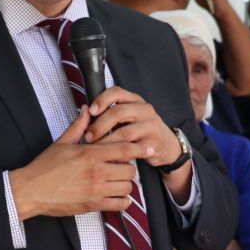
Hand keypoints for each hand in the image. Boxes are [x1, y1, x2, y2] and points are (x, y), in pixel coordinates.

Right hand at [9, 106, 156, 219]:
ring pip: (127, 187)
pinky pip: (120, 205)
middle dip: (129, 168)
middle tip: (121, 167)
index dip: (140, 148)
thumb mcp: (61, 143)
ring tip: (117, 181)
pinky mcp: (93, 205)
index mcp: (90, 153)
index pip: (125, 149)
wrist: (31, 190)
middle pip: (130, 170)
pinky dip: (122, 201)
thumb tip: (86, 110)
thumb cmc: (44, 167)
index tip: (148, 148)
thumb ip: (78, 126)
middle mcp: (97, 172)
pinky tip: (116, 196)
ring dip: (126, 184)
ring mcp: (96, 190)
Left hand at [86, 87, 193, 201]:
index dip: (102, 100)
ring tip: (96, 148)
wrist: (166, 145)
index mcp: (134, 100)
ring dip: (106, 141)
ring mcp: (150, 125)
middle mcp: (144, 109)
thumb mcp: (127, 117)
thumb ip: (108, 112)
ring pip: (124, 132)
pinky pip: (132, 148)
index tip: (90, 111)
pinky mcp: (152, 142)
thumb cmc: (140, 130)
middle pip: (118, 112)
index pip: (117, 92)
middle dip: (99, 125)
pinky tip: (110, 156)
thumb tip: (83, 112)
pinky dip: (118, 153)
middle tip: (88, 136)